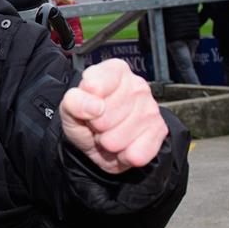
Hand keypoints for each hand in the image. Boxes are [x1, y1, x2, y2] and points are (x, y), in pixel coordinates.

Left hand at [60, 59, 167, 173]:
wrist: (102, 143)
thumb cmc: (87, 118)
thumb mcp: (69, 108)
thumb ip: (74, 101)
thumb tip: (95, 106)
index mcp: (114, 71)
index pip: (94, 86)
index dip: (85, 104)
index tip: (88, 107)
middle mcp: (136, 85)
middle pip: (105, 117)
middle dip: (97, 126)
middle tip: (99, 123)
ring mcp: (150, 108)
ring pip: (117, 140)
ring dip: (109, 143)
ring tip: (110, 133)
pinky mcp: (159, 131)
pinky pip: (135, 154)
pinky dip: (124, 156)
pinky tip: (125, 145)